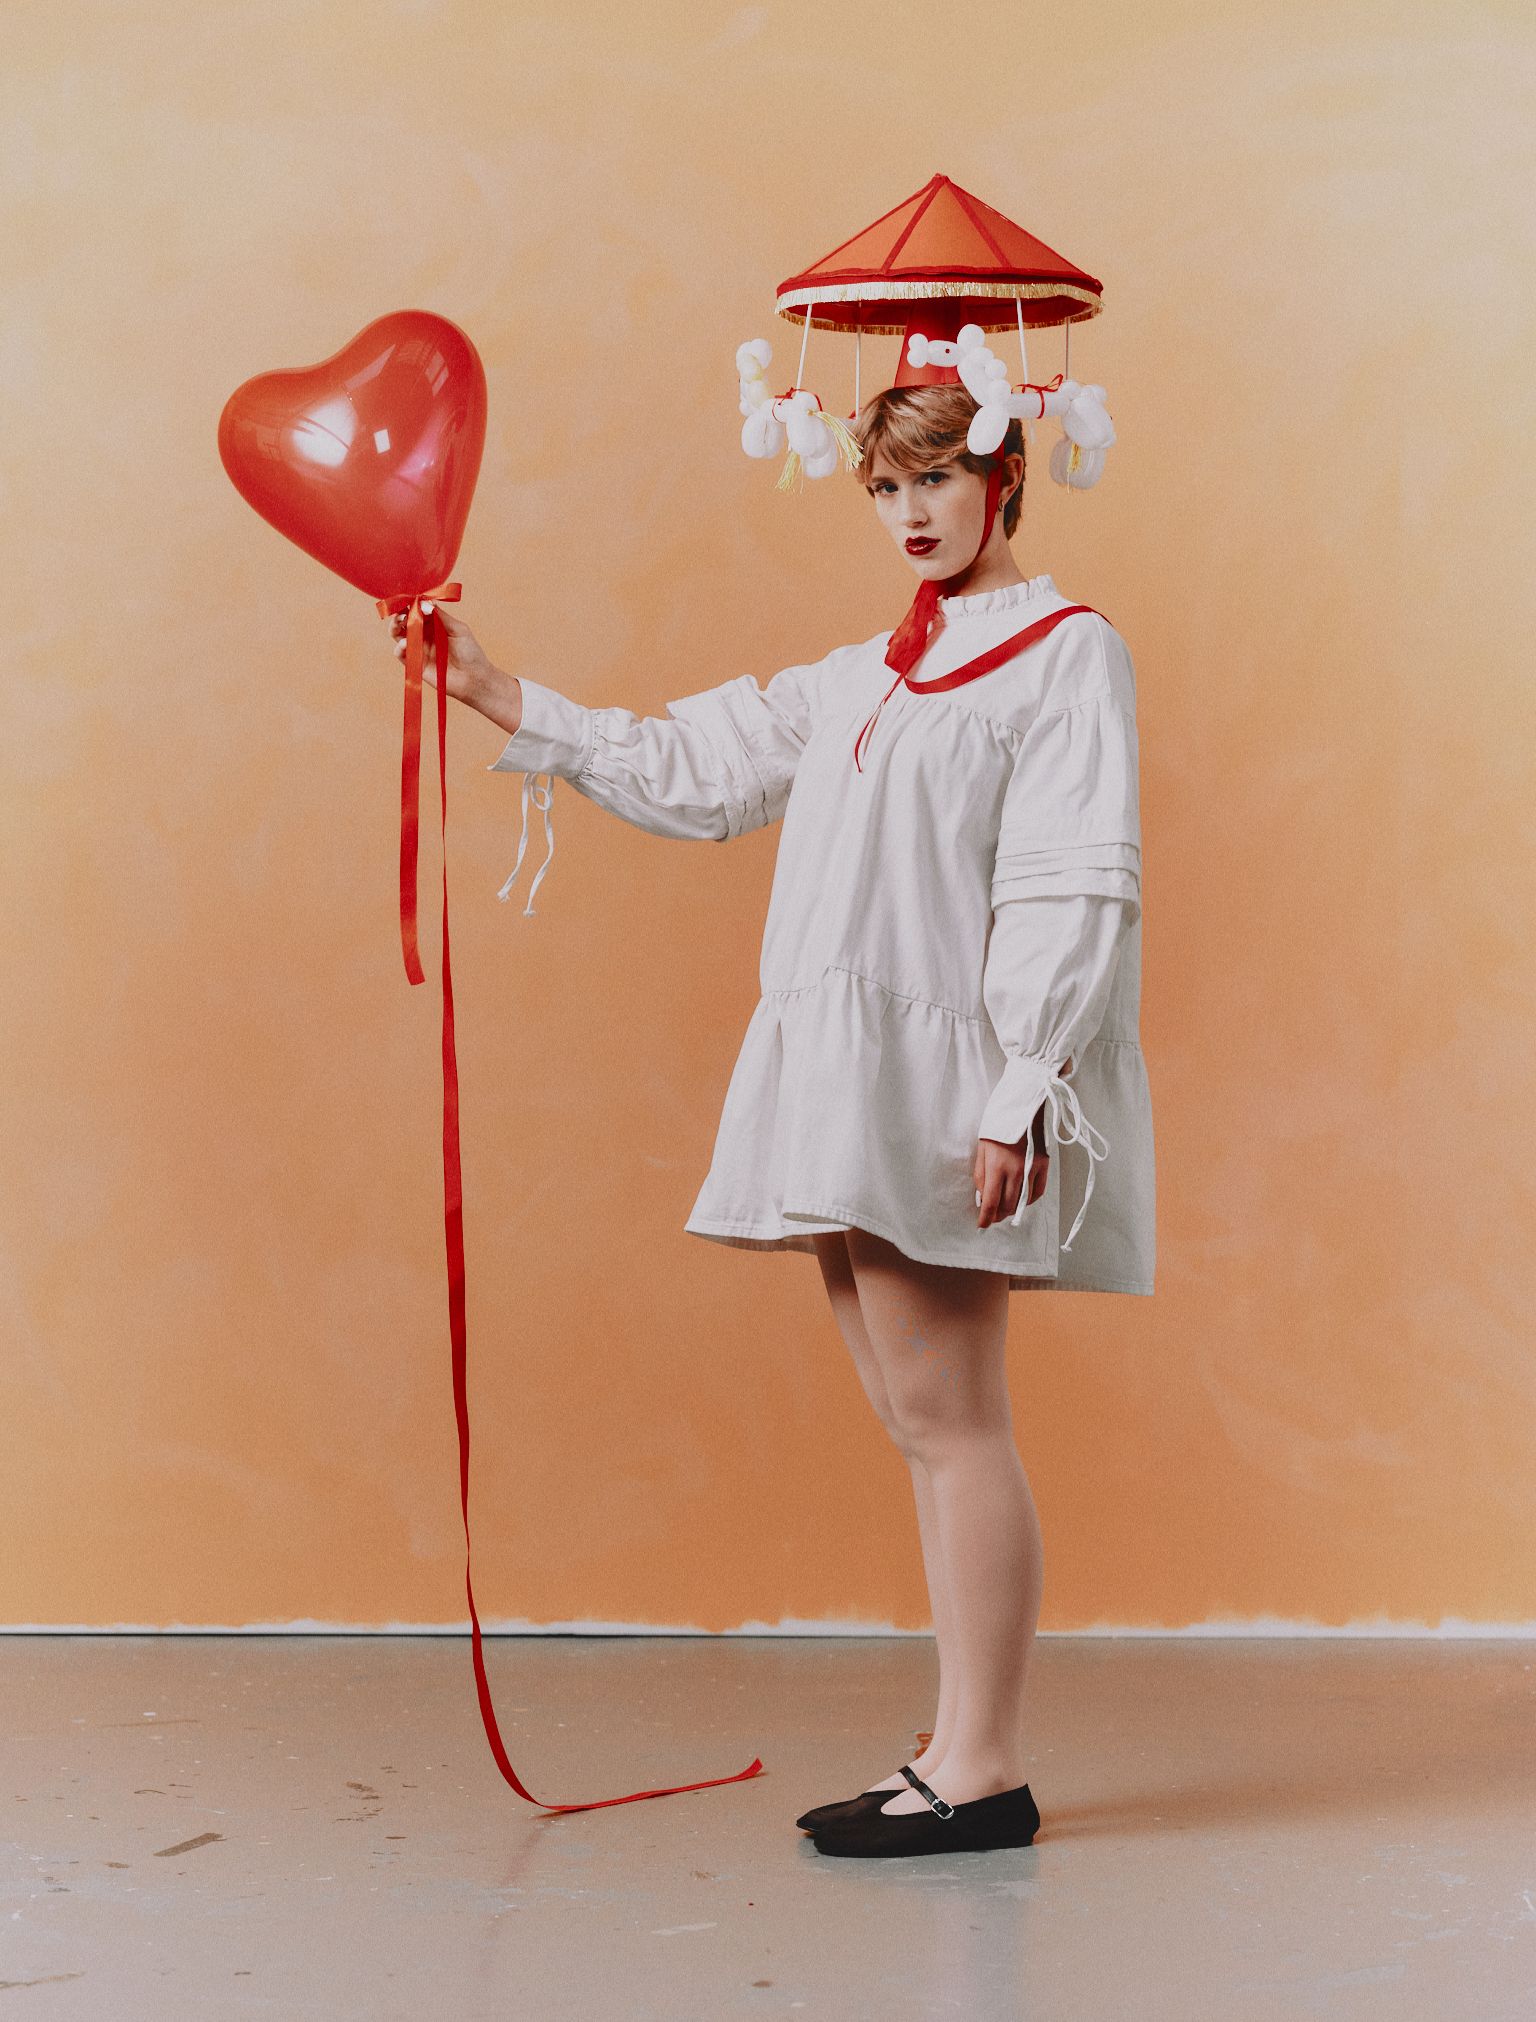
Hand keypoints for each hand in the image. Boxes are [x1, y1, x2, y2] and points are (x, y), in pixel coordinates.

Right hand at [387, 602, 495, 705]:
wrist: (475, 679)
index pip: (417, 611)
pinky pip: (402, 655)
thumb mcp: (458, 629)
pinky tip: (405, 643)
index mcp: (434, 625)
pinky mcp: (417, 665)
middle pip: (404, 623)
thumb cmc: (471, 652)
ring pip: (399, 637)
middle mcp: (424, 636)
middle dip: (399, 616)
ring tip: (400, 623)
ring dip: (395, 628)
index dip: (410, 605)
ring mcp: (420, 650)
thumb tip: (424, 603)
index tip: (408, 601)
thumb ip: (441, 616)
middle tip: (401, 613)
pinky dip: (400, 648)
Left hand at [975, 1101, 1049, 1228]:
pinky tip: (1021, 1200)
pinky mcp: (1044, 1164)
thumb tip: (983, 1198)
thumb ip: (981, 1176)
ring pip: (1023, 1202)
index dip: (986, 1218)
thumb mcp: (982, 1150)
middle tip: (992, 1217)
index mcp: (997, 1165)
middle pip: (1008, 1205)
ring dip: (1013, 1209)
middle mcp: (1016, 1170)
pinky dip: (1029, 1200)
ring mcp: (1033, 1168)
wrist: (1021, 1106)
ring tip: (1005, 1209)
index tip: (982, 1226)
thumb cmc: (996, 1127)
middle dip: (998, 1215)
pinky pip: (1038, 1192)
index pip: (991, 1201)